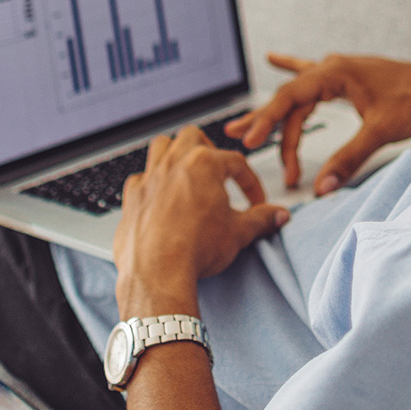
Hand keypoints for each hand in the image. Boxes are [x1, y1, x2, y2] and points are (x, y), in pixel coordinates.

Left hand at [114, 126, 289, 318]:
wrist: (157, 272)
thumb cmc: (195, 249)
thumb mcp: (238, 233)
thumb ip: (261, 219)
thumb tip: (278, 216)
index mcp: (203, 164)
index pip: (236, 162)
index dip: (250, 183)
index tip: (256, 201)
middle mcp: (173, 163)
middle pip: (193, 137)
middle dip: (208, 149)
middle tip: (217, 171)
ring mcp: (149, 178)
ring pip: (161, 146)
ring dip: (175, 153)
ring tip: (186, 171)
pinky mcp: (131, 197)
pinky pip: (139, 177)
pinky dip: (151, 182)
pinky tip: (160, 197)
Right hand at [225, 53, 410, 194]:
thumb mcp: (380, 132)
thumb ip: (348, 159)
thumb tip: (323, 187)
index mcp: (335, 73)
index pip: (290, 98)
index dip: (267, 121)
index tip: (250, 141)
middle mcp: (333, 68)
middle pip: (290, 99)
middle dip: (265, 121)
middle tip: (240, 139)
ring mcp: (339, 70)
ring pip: (299, 94)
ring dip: (277, 113)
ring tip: (248, 122)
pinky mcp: (347, 78)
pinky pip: (311, 76)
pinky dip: (292, 68)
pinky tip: (274, 58)